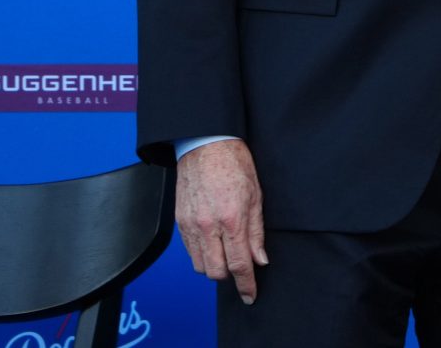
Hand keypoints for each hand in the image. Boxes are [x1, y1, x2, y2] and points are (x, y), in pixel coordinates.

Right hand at [175, 138, 268, 302]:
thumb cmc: (234, 164)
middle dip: (230, 277)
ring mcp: (191, 225)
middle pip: (216, 272)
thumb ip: (257, 232)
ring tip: (225, 256)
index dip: (246, 285)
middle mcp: (208, 226)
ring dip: (214, 267)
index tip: (250, 295)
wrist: (205, 145)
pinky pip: (189, 252)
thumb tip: (260, 259)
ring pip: (200, 266)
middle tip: (240, 270)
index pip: (240, 264)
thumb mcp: (256, 196)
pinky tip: (212, 246)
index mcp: (232, 220)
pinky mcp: (180, 222)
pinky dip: (201, 255)